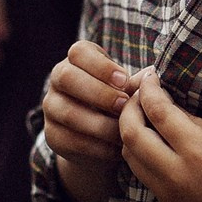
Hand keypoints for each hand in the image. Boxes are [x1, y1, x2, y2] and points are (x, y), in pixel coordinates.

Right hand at [42, 41, 133, 201]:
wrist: (100, 138)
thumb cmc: (118, 103)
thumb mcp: (127, 90)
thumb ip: (135, 84)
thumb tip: (150, 77)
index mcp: (77, 60)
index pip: (79, 52)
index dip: (101, 66)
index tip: (124, 80)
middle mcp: (58, 79)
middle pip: (67, 78)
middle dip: (98, 93)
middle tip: (123, 105)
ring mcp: (51, 107)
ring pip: (69, 113)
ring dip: (100, 124)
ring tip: (124, 131)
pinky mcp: (52, 135)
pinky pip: (71, 140)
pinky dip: (97, 146)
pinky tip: (116, 149)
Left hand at [120, 70, 201, 201]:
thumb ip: (193, 122)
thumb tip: (167, 106)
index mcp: (196, 150)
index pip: (157, 111)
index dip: (149, 89)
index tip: (151, 76)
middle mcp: (175, 173)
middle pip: (130, 134)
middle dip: (128, 108)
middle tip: (139, 95)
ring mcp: (167, 193)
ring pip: (129, 156)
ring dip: (129, 132)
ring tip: (143, 117)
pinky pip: (141, 174)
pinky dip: (139, 154)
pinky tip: (153, 143)